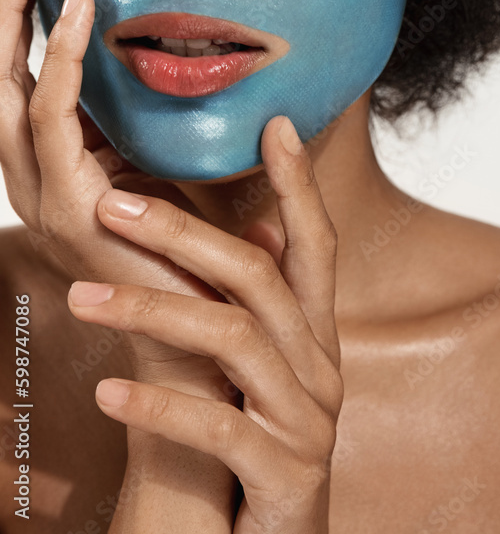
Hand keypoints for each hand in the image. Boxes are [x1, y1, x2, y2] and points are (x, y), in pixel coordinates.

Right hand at [0, 0, 240, 523]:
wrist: (203, 342)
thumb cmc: (197, 251)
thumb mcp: (177, 166)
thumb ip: (162, 117)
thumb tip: (187, 49)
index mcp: (58, 161)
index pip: (21, 71)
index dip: (18, 7)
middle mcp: (35, 173)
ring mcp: (40, 192)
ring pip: (4, 85)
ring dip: (7, 12)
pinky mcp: (64, 207)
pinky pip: (49, 120)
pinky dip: (56, 61)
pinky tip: (76, 9)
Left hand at [67, 115, 342, 532]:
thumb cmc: (261, 434)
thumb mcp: (263, 362)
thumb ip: (251, 300)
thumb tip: (237, 226)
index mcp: (314, 329)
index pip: (317, 241)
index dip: (300, 183)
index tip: (277, 124)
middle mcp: (321, 363)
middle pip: (257, 277)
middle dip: (184, 235)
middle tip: (111, 205)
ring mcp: (306, 418)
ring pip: (234, 340)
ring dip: (153, 312)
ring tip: (80, 301)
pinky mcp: (282, 473)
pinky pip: (217, 426)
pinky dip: (159, 406)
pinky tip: (108, 393)